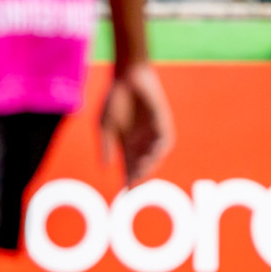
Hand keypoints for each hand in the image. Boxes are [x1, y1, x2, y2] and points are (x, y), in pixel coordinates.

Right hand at [99, 63, 173, 184]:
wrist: (127, 79)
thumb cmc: (114, 100)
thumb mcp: (105, 126)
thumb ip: (106, 145)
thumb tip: (105, 168)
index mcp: (126, 144)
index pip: (128, 166)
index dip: (127, 179)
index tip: (125, 192)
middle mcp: (141, 142)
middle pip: (142, 164)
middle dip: (139, 175)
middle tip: (134, 184)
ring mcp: (153, 134)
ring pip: (154, 156)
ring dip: (149, 164)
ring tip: (142, 171)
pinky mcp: (163, 125)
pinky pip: (164, 141)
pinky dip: (159, 150)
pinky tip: (153, 155)